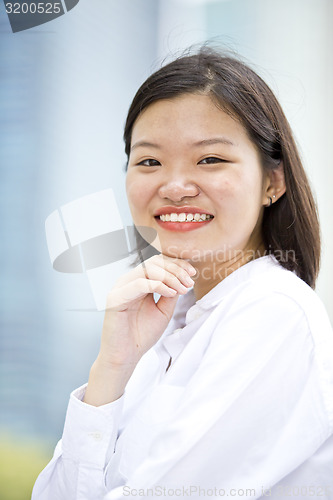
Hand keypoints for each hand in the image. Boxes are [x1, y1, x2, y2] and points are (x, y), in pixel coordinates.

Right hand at [84, 254, 195, 405]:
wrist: (127, 355)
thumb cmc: (142, 334)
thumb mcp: (164, 310)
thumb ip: (171, 292)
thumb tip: (183, 278)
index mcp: (138, 281)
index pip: (158, 262)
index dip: (176, 264)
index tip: (193, 273)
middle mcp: (128, 281)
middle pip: (153, 262)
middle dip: (175, 269)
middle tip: (189, 282)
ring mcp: (120, 288)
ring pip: (147, 270)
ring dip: (169, 277)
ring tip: (182, 289)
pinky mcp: (115, 298)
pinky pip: (139, 284)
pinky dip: (158, 286)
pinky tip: (171, 293)